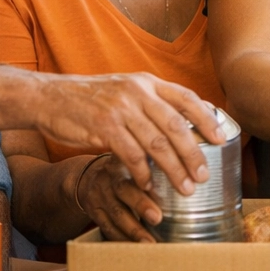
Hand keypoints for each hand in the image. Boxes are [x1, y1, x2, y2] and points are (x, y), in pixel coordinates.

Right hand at [31, 72, 223, 200]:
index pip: (187, 98)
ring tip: (184, 188)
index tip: (221, 138)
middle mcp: (138, 92)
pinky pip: (132, 155)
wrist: (48, 97)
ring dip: (174, 170)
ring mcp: (121, 109)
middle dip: (194, 154)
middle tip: (204, 175)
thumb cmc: (90, 99)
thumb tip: (183, 123)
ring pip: (157, 144)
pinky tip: (149, 186)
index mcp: (147, 82)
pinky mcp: (104, 127)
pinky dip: (144, 173)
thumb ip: (151, 102)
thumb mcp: (125, 89)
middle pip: (177, 126)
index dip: (207, 119)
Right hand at [74, 153, 162, 242]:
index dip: (149, 173)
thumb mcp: (138, 156)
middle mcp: (110, 176)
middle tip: (157, 217)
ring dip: (133, 229)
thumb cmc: (125, 168)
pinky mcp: (94, 212)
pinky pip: (107, 227)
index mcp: (126, 159)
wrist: (86, 178)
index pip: (137, 161)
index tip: (168, 183)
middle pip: (124, 189)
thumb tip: (199, 155)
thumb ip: (162, 158)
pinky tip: (135, 247)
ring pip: (115, 213)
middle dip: (141, 204)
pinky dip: (121, 239)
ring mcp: (99, 195)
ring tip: (150, 242)